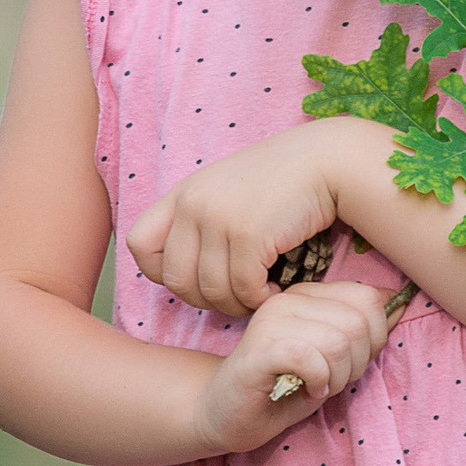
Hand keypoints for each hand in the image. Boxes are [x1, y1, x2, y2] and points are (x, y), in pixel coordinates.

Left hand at [125, 118, 360, 315]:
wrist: (326, 161)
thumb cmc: (282, 181)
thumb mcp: (226, 191)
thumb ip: (199, 221)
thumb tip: (178, 272)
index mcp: (183, 193)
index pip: (139, 246)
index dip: (163, 271)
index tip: (197, 275)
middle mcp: (193, 204)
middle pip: (176, 281)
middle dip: (206, 300)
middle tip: (235, 295)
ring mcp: (219, 218)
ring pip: (211, 292)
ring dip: (237, 304)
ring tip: (258, 294)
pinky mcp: (248, 235)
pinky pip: (243, 290)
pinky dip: (259, 300)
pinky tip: (274, 289)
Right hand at [194, 281, 394, 454]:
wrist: (224, 413)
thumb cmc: (282, 387)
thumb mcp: (333, 357)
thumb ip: (363, 330)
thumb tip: (400, 300)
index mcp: (308, 294)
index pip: (368, 298)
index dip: (375, 337)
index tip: (352, 362)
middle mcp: (289, 299)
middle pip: (359, 321)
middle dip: (359, 361)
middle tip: (335, 380)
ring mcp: (272, 320)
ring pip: (339, 340)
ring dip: (339, 375)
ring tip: (320, 386)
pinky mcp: (260, 350)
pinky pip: (311, 357)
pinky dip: (320, 381)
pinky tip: (309, 391)